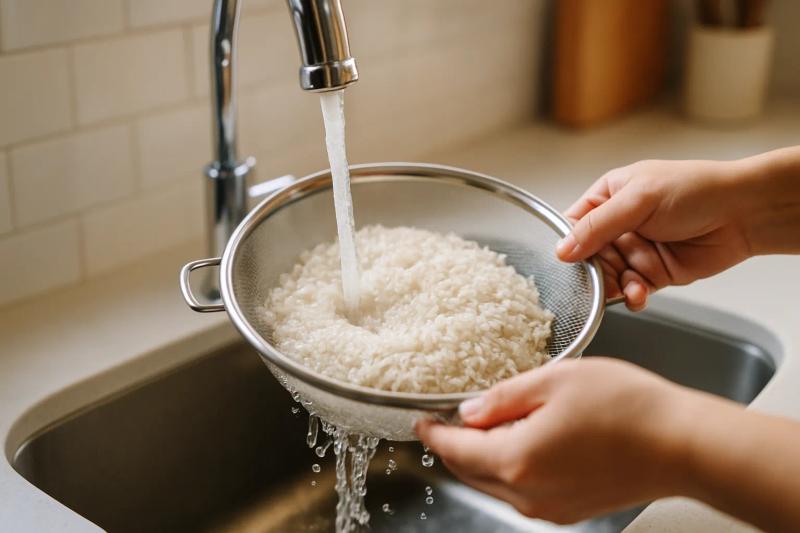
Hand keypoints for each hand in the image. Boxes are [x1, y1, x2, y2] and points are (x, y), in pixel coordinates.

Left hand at [416, 358, 693, 523]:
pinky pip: (523, 491)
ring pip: (495, 484)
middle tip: (450, 420)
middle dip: (454, 446)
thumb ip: (503, 397)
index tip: (421, 420)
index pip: (454, 451)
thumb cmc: (627, 407)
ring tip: (488, 424)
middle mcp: (528, 494)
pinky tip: (523, 441)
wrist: (683, 445)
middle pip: (470, 472)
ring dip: (483, 457)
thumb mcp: (554, 381)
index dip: (433, 434)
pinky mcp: (570, 510)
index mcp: (516, 460)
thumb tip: (469, 411)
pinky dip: (510, 468)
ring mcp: (550, 507)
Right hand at [557, 158, 752, 310]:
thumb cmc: (694, 190)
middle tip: (598, 280)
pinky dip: (632, 296)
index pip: (573, 224)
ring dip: (613, 287)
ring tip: (627, 286)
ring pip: (607, 277)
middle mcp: (617, 225)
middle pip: (587, 257)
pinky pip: (630, 291)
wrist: (743, 213)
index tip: (566, 261)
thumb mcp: (638, 200)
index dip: (567, 244)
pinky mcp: (652, 273)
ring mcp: (634, 250)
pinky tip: (639, 294)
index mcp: (608, 197)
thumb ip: (597, 226)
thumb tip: (563, 250)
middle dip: (592, 272)